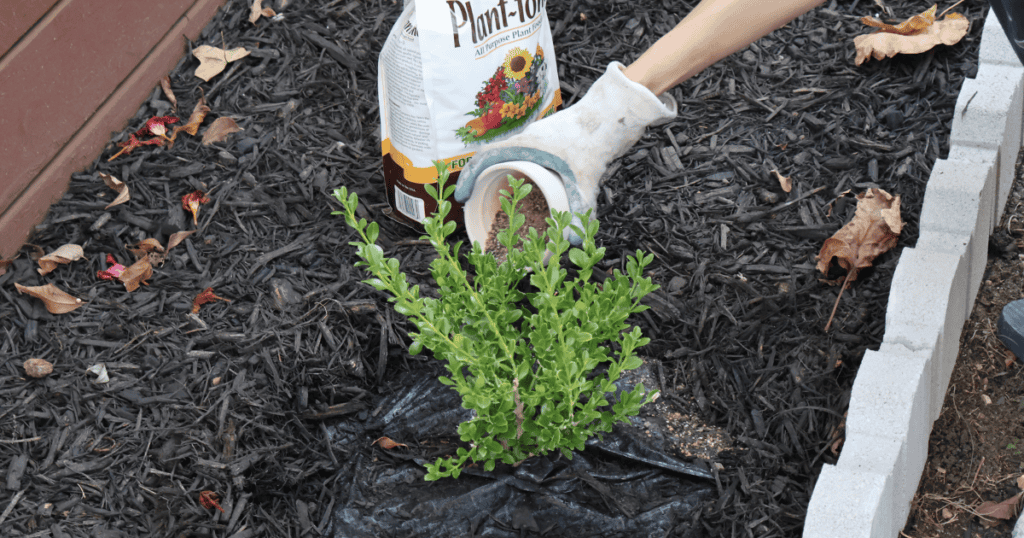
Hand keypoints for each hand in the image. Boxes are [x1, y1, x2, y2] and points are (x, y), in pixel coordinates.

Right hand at [454, 62, 676, 243]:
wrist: (616, 112)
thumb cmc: (595, 135)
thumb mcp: (585, 177)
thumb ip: (581, 209)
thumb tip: (577, 243)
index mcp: (524, 143)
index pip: (484, 158)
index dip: (468, 178)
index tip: (461, 198)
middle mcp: (526, 139)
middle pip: (493, 160)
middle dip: (482, 182)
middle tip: (479, 205)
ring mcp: (538, 140)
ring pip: (510, 160)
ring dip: (501, 178)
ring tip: (500, 203)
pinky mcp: (550, 142)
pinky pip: (525, 159)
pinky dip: (520, 175)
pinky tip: (530, 193)